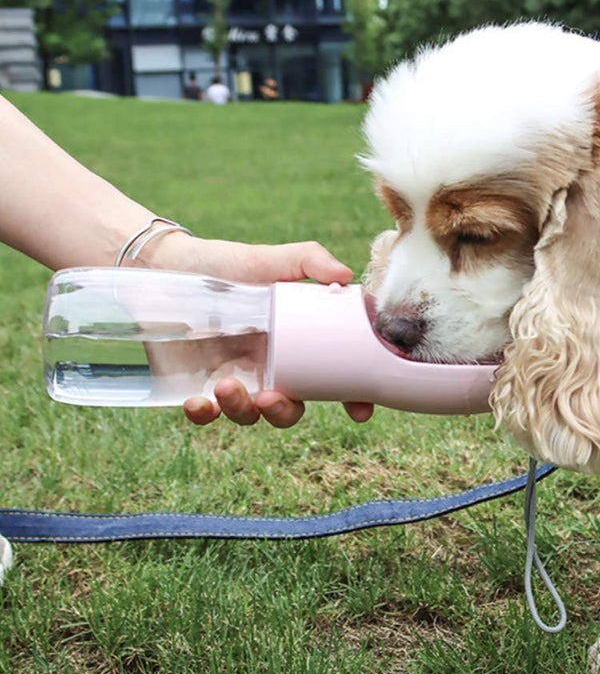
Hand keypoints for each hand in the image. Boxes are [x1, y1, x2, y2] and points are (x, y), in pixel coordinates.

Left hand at [143, 233, 374, 426]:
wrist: (167, 265)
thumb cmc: (224, 262)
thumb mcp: (268, 259)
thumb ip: (308, 261)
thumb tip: (345, 276)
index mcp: (294, 344)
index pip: (330, 378)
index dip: (350, 398)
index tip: (359, 411)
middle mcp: (268, 367)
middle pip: (289, 407)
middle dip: (284, 413)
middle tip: (272, 398)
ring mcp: (234, 379)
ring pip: (249, 414)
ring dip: (242, 410)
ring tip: (226, 386)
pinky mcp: (198, 385)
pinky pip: (206, 413)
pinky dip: (204, 414)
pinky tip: (198, 402)